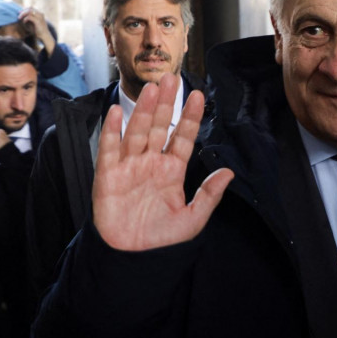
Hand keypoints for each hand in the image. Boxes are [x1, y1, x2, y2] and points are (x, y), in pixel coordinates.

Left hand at [18, 7, 54, 56]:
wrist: (44, 36)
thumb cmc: (38, 30)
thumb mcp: (33, 23)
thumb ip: (29, 19)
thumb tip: (22, 16)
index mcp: (40, 14)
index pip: (31, 8)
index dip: (25, 9)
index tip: (20, 13)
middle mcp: (40, 14)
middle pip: (30, 8)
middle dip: (23, 11)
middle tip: (19, 15)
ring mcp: (39, 17)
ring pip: (29, 11)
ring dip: (23, 14)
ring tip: (20, 18)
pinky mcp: (38, 21)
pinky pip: (29, 17)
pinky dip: (25, 19)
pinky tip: (24, 22)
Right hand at [92, 73, 232, 250]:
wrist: (131, 259)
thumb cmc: (161, 241)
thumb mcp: (192, 219)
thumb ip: (209, 194)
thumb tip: (228, 172)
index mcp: (172, 171)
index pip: (183, 138)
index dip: (190, 117)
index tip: (199, 95)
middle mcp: (151, 164)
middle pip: (160, 127)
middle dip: (166, 104)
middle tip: (172, 78)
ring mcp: (129, 167)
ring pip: (137, 131)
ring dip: (143, 110)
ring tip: (152, 88)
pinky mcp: (108, 176)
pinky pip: (109, 149)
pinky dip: (111, 131)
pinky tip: (116, 112)